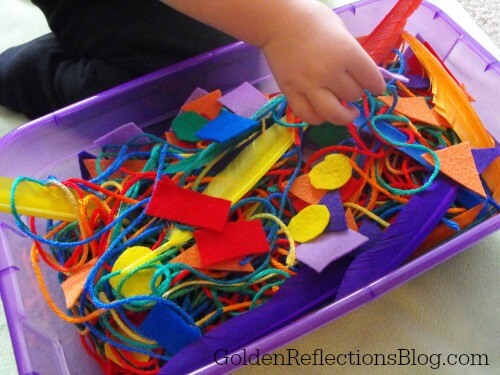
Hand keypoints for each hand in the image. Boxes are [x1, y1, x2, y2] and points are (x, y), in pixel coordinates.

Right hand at [261, 5, 384, 124]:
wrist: (277, 22)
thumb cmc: (312, 20)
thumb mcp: (341, 31)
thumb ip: (352, 54)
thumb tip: (363, 76)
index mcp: (346, 52)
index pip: (371, 79)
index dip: (378, 86)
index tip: (377, 88)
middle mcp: (329, 72)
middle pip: (353, 95)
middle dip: (357, 94)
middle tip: (352, 90)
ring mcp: (308, 85)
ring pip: (333, 114)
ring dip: (344, 116)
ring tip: (346, 113)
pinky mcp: (291, 93)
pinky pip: (308, 116)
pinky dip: (318, 119)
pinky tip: (323, 114)